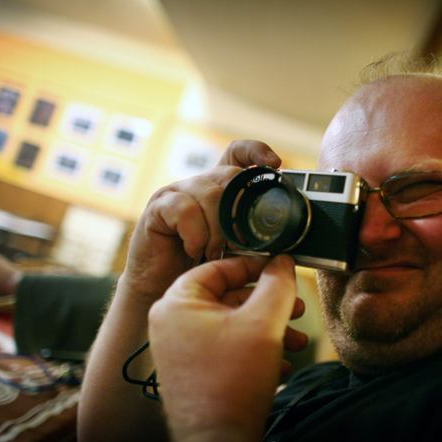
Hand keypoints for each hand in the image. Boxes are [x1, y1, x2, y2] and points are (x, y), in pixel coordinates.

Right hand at [120, 140, 281, 303]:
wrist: (162, 290)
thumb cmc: (199, 270)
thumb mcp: (234, 252)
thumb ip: (254, 239)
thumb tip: (284, 244)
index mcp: (219, 190)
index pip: (237, 153)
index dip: (256, 152)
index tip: (275, 164)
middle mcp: (198, 185)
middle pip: (229, 174)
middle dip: (241, 209)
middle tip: (241, 242)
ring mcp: (176, 193)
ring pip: (210, 193)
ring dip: (218, 229)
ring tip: (216, 253)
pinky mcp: (157, 208)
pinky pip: (184, 209)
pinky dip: (195, 234)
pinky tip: (194, 250)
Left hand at [149, 255, 306, 441]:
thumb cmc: (232, 384)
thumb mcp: (264, 323)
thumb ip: (277, 284)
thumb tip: (283, 261)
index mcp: (176, 303)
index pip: (219, 267)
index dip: (255, 265)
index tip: (281, 269)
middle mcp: (171, 324)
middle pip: (228, 297)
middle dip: (269, 304)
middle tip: (296, 307)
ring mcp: (180, 349)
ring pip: (231, 325)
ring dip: (268, 329)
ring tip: (296, 339)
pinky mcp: (192, 371)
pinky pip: (225, 347)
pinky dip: (255, 349)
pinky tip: (281, 361)